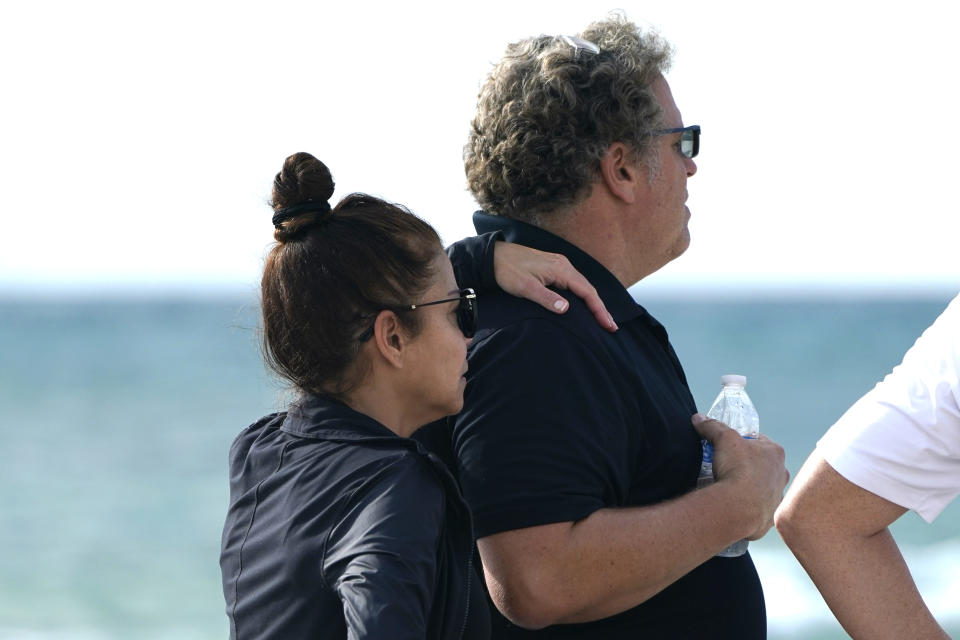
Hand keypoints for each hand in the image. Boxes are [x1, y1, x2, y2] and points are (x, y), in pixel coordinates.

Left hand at [492, 241, 617, 331]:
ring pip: (581, 286)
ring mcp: (558, 266)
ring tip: (601, 319)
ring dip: (592, 302)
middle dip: (600, 308)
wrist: (493, 256)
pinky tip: (583, 305)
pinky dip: (582, 296)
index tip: (608, 325)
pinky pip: (573, 284)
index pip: (587, 291)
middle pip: (588, 289)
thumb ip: (546, 298)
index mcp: (560, 269)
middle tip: (610, 327)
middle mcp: (563, 265)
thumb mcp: (525, 287)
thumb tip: (566, 309)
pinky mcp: (552, 268)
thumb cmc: (507, 271)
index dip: (599, 310)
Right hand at [692, 413, 788, 540]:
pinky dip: (747, 506)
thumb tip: (699, 418)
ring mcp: (777, 496)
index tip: (728, 447)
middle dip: (747, 465)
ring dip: (749, 486)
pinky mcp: (769, 515)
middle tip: (728, 466)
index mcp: (775, 452)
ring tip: (729, 487)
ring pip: (762, 487)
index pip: (759, 441)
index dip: (742, 442)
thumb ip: (712, 426)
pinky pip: (758, 508)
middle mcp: (781, 474)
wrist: (738, 508)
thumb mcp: (723, 439)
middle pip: (762, 464)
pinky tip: (733, 504)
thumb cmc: (738, 469)